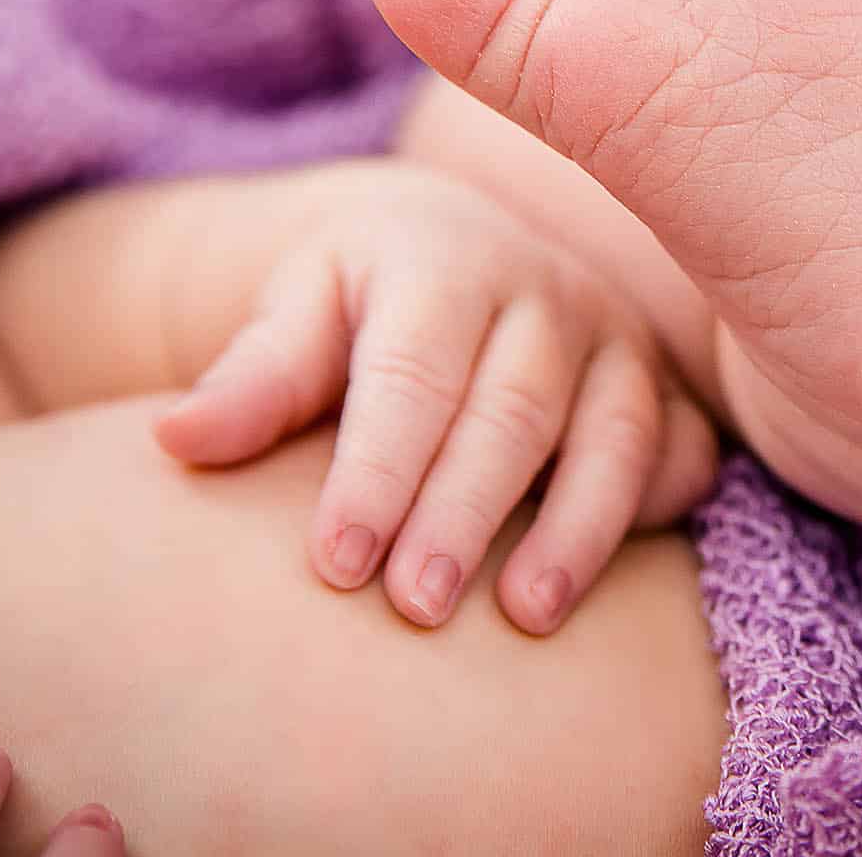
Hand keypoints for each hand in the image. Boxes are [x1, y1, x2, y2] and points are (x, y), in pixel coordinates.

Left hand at [154, 162, 717, 633]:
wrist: (459, 244)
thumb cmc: (360, 298)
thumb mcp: (299, 307)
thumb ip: (252, 375)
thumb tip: (179, 440)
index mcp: (446, 261)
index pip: (412, 375)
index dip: (376, 472)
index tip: (335, 565)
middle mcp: (546, 290)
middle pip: (512, 411)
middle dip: (465, 513)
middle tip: (414, 608)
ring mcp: (618, 337)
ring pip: (614, 432)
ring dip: (577, 527)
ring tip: (525, 616)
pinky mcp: (667, 385)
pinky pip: (683, 448)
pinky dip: (657, 506)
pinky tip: (621, 574)